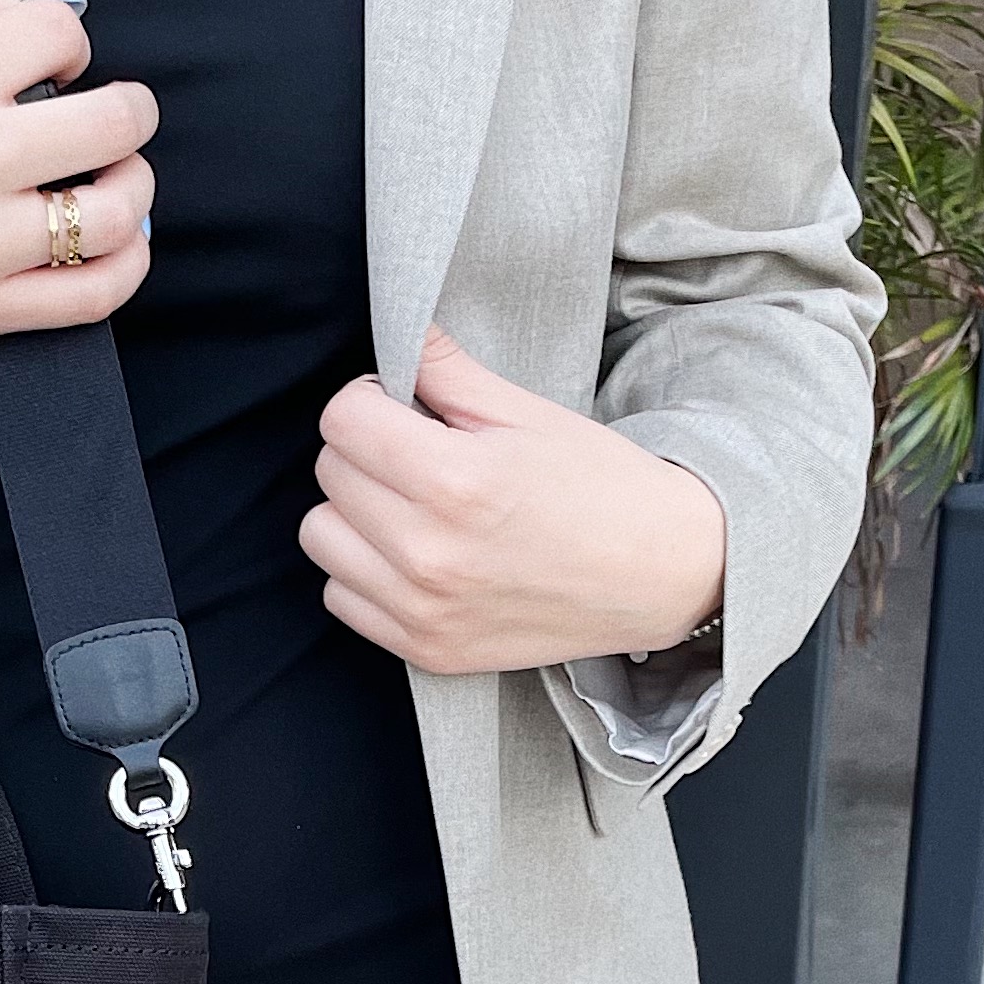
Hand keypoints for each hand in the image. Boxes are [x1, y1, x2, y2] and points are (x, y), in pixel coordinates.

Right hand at [0, 0, 155, 391]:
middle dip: (129, 111)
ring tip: (115, 180)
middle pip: (114, 122)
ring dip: (133, 187)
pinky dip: (126, 264)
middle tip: (114, 117)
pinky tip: (118, 242)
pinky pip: (94, 294)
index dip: (70, 43)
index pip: (55, 33)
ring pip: (115, 212)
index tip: (58, 65)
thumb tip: (32, 10)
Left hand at [299, 328, 726, 672]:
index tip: (401, 405)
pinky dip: (364, 572)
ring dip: (354, 512)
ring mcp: (422, 610)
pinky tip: (413, 555)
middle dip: (365, 451)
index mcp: (454, 481)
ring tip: (410, 506)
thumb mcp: (526, 413)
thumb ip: (446, 371)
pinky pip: (342, 598)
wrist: (661, 575)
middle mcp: (427, 553)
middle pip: (329, 474)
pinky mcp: (426, 650)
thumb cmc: (601, 487)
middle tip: (419, 453)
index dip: (369, 399)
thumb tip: (396, 333)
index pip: (342, 419)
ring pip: (322, 537)